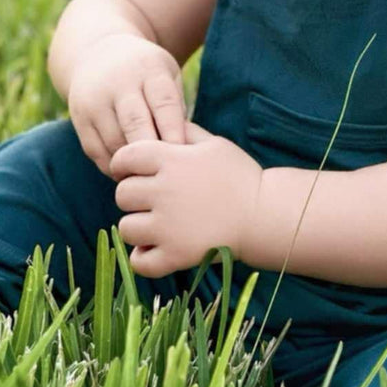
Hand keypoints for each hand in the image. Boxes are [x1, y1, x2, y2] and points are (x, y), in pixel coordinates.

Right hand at [67, 34, 189, 176]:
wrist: (98, 53)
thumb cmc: (146, 72)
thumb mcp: (166, 73)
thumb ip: (175, 106)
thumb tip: (180, 148)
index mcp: (148, 69)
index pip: (164, 103)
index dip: (174, 131)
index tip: (183, 155)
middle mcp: (118, 83)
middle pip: (135, 124)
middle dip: (151, 152)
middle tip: (166, 174)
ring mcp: (94, 100)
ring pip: (114, 142)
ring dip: (132, 164)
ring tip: (150, 178)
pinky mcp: (79, 117)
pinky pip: (96, 151)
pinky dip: (112, 166)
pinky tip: (128, 173)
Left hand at [109, 120, 262, 276]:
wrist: (265, 215)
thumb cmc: (241, 176)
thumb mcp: (215, 144)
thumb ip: (184, 132)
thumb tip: (160, 125)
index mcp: (173, 160)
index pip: (125, 158)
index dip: (124, 165)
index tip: (132, 172)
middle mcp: (166, 192)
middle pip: (122, 194)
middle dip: (132, 196)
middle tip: (150, 200)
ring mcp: (169, 227)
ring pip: (125, 228)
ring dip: (137, 227)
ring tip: (155, 225)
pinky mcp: (177, 255)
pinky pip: (140, 262)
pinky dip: (143, 257)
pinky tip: (157, 248)